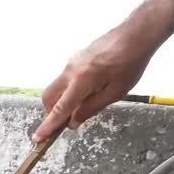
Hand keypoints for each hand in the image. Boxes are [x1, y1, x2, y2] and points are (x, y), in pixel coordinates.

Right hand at [34, 27, 155, 142]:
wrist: (135, 34)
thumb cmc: (130, 63)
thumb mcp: (115, 92)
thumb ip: (92, 108)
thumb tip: (73, 121)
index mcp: (81, 81)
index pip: (60, 109)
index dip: (48, 125)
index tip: (38, 138)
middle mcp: (70, 70)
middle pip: (49, 97)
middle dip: (52, 112)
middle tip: (67, 121)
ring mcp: (72, 62)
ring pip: (57, 87)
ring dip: (63, 100)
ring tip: (85, 105)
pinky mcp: (76, 58)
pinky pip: (66, 78)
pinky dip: (69, 90)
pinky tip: (89, 90)